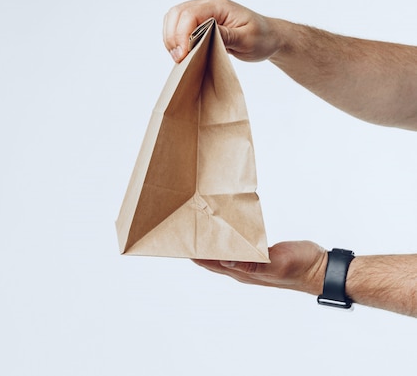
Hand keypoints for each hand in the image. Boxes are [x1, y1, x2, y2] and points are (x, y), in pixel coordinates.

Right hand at [163, 0, 282, 62]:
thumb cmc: (261, 38)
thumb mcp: (247, 39)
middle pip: (176, 14)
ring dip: (170, 38)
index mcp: (219, 6)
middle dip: (172, 37)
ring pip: (173, 19)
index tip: (183, 55)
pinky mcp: (198, 21)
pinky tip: (181, 52)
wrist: (268, 37)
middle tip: (179, 59)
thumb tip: (204, 35)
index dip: (181, 35)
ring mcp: (202, 12)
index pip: (190, 15)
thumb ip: (226, 35)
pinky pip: (177, 26)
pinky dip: (174, 39)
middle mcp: (207, 5)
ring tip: (178, 57)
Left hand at [193, 241, 327, 295]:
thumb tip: (225, 261)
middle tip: (186, 230)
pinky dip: (230, 240)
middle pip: (213, 259)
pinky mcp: (262, 255)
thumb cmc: (301, 267)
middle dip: (199, 247)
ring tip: (201, 229)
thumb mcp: (277, 263)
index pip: (210, 264)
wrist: (322, 269)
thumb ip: (252, 263)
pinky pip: (239, 248)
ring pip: (225, 253)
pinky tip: (227, 232)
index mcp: (243, 273)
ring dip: (214, 243)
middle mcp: (244, 269)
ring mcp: (253, 263)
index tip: (180, 242)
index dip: (195, 255)